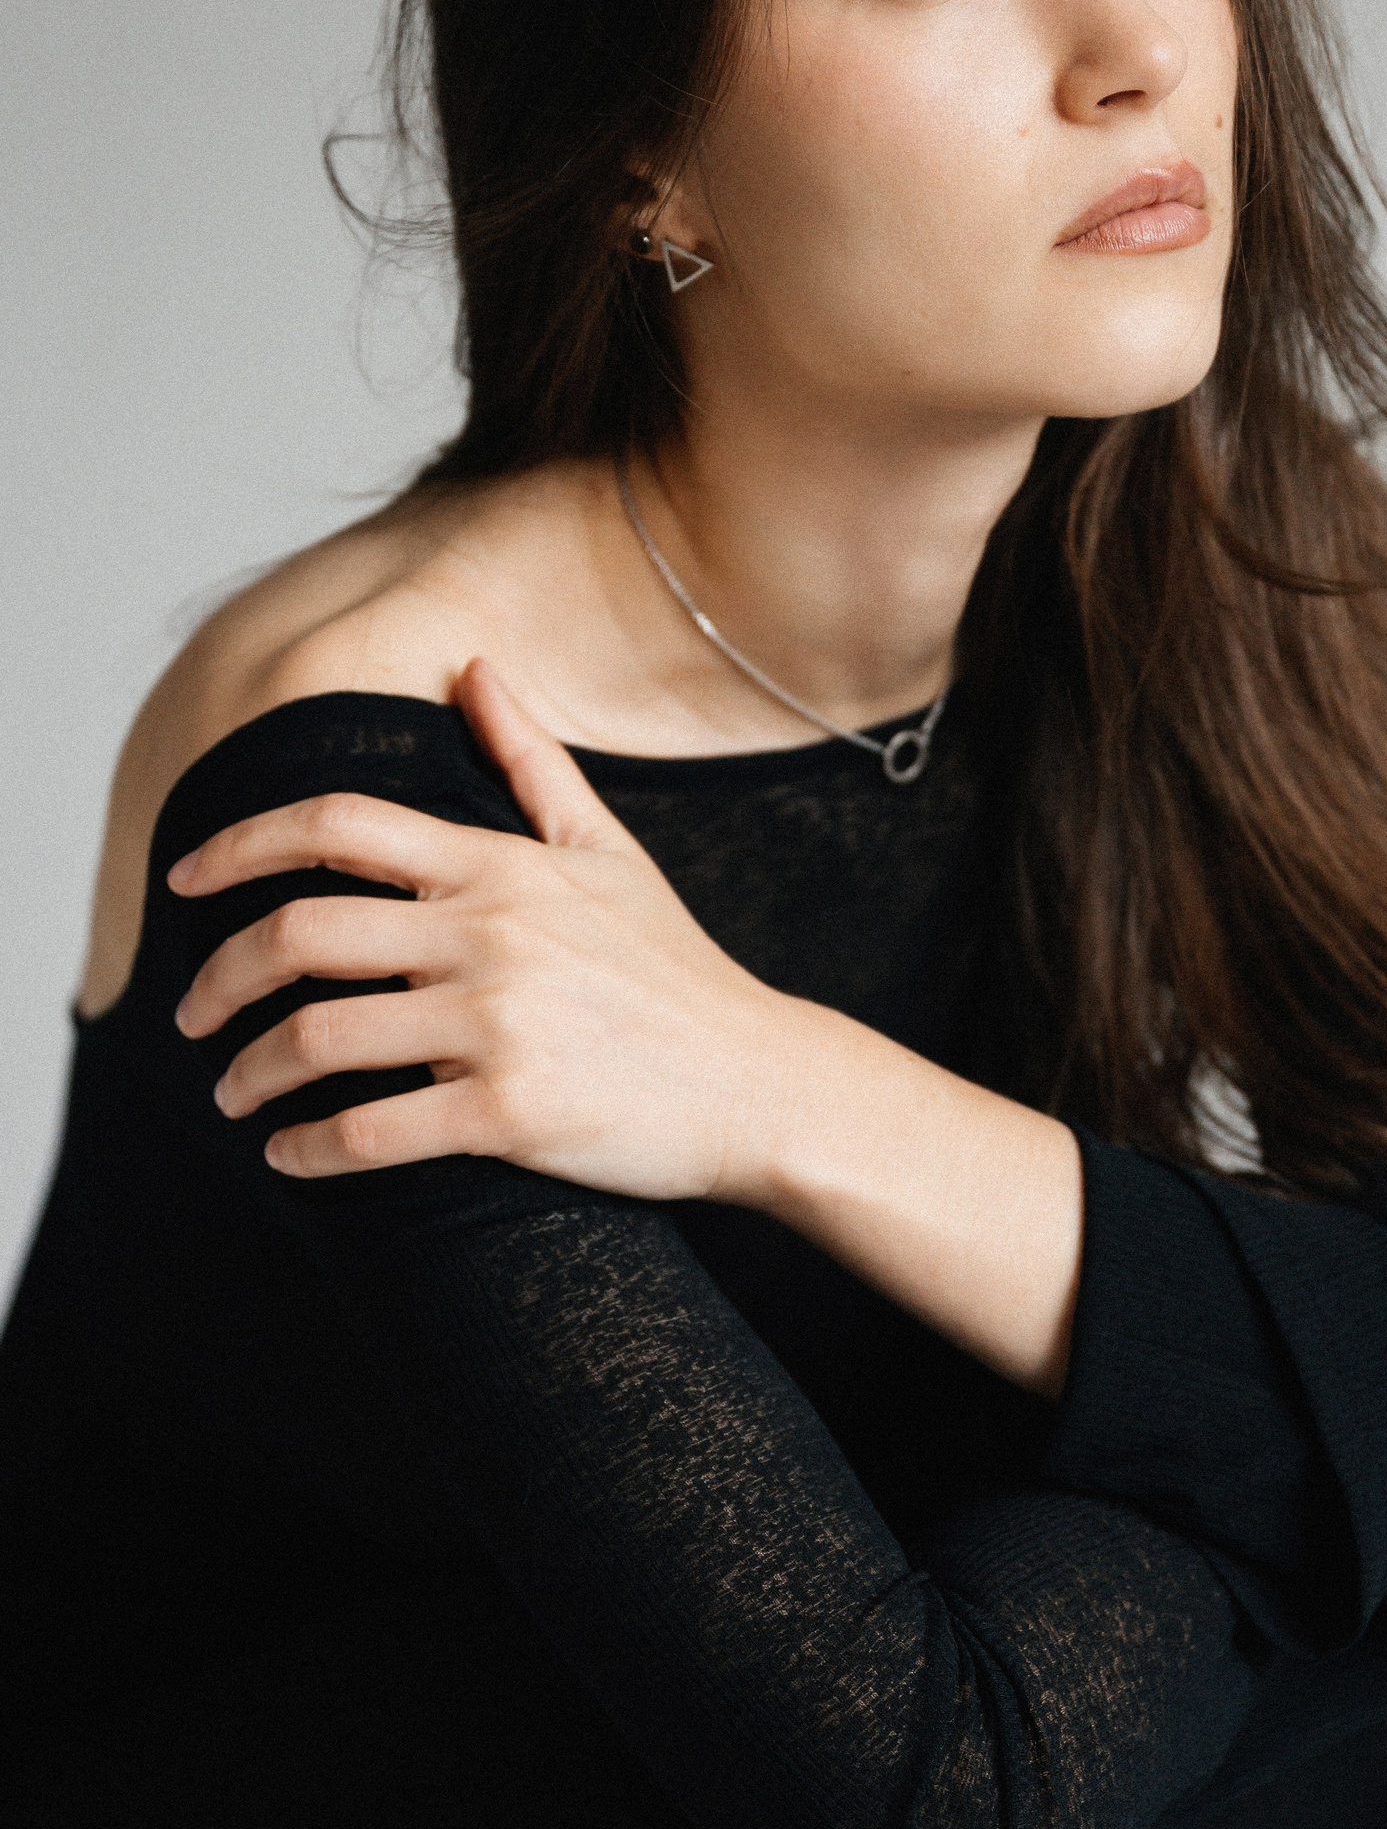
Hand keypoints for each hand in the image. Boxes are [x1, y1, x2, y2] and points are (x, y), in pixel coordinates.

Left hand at [170, 657, 808, 1198]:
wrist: (760, 1082)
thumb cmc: (677, 972)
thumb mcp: (610, 852)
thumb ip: (531, 763)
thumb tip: (473, 670)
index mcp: (499, 868)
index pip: (335, 827)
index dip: (238, 846)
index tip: (183, 880)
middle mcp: (489, 935)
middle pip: (297, 937)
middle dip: (216, 981)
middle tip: (190, 1016)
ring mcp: (499, 1025)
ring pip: (318, 1042)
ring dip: (249, 1077)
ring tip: (233, 1097)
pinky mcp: (512, 1114)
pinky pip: (373, 1134)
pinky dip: (311, 1151)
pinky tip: (291, 1157)